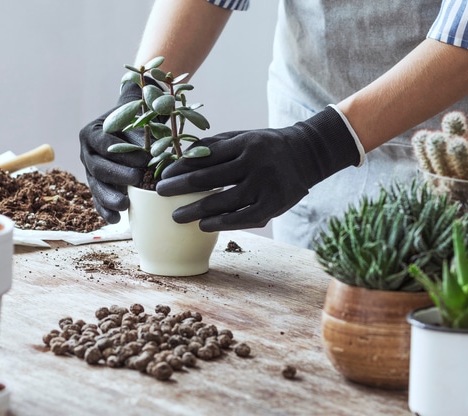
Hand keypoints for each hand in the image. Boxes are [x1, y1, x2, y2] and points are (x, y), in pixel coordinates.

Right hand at [79, 82, 149, 222]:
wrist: (128, 131)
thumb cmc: (135, 120)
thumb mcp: (137, 113)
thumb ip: (140, 112)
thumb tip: (150, 111)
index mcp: (93, 133)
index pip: (104, 143)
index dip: (123, 152)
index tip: (144, 159)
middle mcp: (87, 153)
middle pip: (98, 166)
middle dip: (118, 175)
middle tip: (138, 179)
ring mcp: (89, 171)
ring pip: (96, 186)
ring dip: (109, 197)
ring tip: (125, 205)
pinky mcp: (96, 186)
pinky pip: (97, 200)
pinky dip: (106, 210)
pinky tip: (117, 219)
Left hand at [156, 107, 361, 230]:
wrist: (306, 154)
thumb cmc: (265, 146)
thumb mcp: (242, 137)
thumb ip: (215, 146)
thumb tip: (181, 157)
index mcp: (244, 143)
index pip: (204, 156)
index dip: (180, 167)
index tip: (162, 175)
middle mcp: (255, 163)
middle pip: (208, 179)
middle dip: (180, 188)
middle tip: (161, 194)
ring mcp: (266, 185)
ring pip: (223, 202)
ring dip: (195, 211)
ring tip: (177, 216)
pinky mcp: (274, 205)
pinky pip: (242, 218)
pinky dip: (221, 223)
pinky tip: (204, 226)